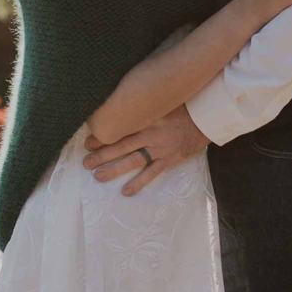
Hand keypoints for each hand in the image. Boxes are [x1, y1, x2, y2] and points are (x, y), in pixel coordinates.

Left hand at [83, 107, 209, 195]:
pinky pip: (152, 173)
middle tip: (85, 163)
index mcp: (147, 119)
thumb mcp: (162, 102)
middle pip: (122, 146)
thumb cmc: (183, 108)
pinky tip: (126, 191)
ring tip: (98, 176)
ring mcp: (160, 149)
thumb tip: (123, 100)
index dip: (103, 136)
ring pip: (133, 160)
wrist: (206, 119)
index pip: (120, 129)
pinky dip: (139, 182)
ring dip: (114, 169)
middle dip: (102, 155)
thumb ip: (144, 104)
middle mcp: (151, 135)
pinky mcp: (169, 159)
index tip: (88, 143)